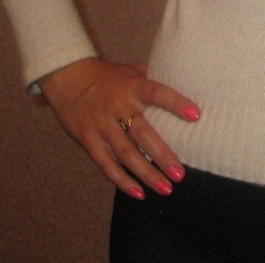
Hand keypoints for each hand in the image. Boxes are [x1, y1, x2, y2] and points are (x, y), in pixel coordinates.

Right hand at [39, 58, 200, 199]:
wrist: (67, 78)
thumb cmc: (108, 76)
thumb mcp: (131, 71)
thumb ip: (155, 76)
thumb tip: (186, 77)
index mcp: (132, 87)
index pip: (157, 93)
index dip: (176, 103)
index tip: (196, 115)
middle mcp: (117, 107)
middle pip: (142, 133)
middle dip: (162, 155)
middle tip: (180, 174)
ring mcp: (101, 125)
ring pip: (125, 154)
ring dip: (146, 174)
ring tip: (166, 188)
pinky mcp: (88, 140)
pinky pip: (106, 164)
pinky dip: (122, 180)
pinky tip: (139, 193)